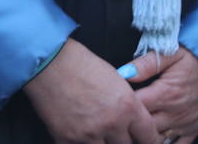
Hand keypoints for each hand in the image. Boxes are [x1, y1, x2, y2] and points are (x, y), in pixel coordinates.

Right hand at [23, 38, 159, 143]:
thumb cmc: (81, 64)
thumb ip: (127, 106)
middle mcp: (112, 123)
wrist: (47, 61)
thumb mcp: (115, 81)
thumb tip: (131, 124)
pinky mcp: (68, 139)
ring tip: (99, 134)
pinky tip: (81, 137)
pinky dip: (83, 143)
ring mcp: (90, 134)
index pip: (150, 137)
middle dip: (125, 141)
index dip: (150, 141)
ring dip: (105, 143)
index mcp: (128, 107)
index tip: (145, 141)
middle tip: (117, 135)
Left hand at [124, 47, 197, 142]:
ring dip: (144, 134)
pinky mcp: (193, 130)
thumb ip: (146, 64)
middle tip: (119, 116)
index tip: (113, 100)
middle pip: (142, 127)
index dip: (121, 105)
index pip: (134, 107)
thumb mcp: (172, 54)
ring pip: (156, 139)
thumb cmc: (196, 60)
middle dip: (129, 122)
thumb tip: (123, 72)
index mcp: (164, 94)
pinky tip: (152, 138)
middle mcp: (173, 114)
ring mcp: (184, 125)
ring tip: (133, 127)